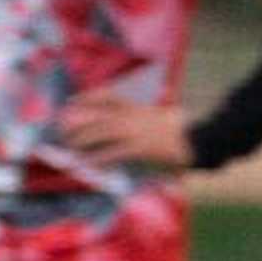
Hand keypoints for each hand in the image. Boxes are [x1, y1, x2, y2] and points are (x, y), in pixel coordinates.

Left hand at [55, 95, 194, 172]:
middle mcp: (133, 117)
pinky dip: (98, 158)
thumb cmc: (186, 129)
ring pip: (102, 132)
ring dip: (83, 139)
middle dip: (78, 121)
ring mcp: (136, 132)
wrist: (200, 136)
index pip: (108, 97)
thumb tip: (145, 118)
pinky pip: (113, 153)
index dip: (87, 98)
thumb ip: (151, 118)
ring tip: (68, 146)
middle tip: (61, 127)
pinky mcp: (140, 149)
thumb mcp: (166, 117)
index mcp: (139, 107)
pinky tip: (86, 163)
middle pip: (99, 115)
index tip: (71, 101)